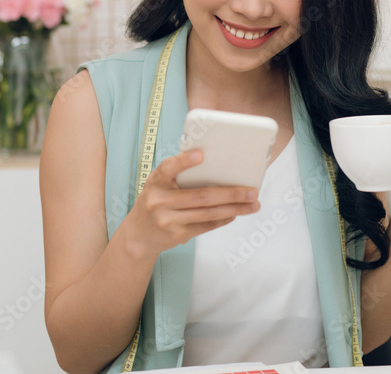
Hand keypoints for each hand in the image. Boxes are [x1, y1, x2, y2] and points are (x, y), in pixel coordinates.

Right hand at [123, 149, 260, 257]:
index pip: (168, 168)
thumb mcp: (158, 184)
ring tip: (252, 204)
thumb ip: (177, 175)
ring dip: (234, 208)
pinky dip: (223, 219)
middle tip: (251, 190)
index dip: (184, 161)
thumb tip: (213, 164)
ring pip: (208, 212)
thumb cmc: (155, 201)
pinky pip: (206, 226)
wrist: (138, 235)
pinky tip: (235, 213)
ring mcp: (168, 220)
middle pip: (201, 196)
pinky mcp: (177, 234)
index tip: (201, 154)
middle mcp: (159, 201)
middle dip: (230, 193)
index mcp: (155, 182)